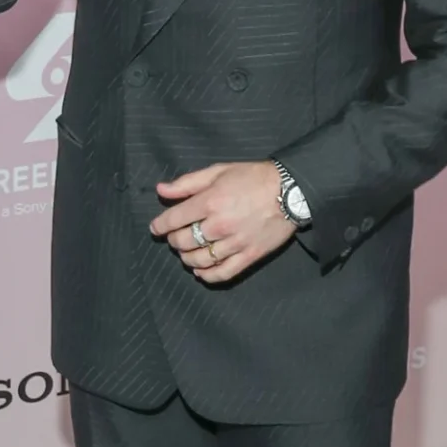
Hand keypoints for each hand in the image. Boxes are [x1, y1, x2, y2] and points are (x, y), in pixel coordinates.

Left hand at [150, 161, 294, 285]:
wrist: (291, 190)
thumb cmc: (253, 177)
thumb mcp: (218, 171)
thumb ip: (187, 183)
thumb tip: (161, 190)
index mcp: (209, 202)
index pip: (173, 220)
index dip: (159, 226)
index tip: (156, 228)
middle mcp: (219, 225)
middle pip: (183, 242)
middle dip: (174, 240)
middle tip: (175, 237)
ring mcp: (234, 243)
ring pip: (199, 260)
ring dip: (187, 258)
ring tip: (187, 253)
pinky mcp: (249, 255)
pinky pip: (223, 273)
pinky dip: (207, 275)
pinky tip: (200, 271)